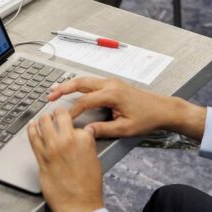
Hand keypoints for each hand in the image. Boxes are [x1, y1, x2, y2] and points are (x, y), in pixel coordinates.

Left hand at [27, 108, 103, 211]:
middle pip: (59, 115)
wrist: (79, 206)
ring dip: (42, 119)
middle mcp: (67, 140)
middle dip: (57, 113)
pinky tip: (31, 126)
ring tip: (42, 118)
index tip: (70, 124)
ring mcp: (52, 149)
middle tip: (55, 115)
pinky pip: (33, 138)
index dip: (73, 124)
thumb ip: (86, 143)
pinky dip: (31, 129)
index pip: (76, 122)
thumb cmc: (89, 187)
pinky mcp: (41, 159)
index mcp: (84, 139)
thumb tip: (81, 135)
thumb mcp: (94, 158)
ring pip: (43, 123)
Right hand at [48, 76, 204, 139]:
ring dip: (70, 85)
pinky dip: (79, 85)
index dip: (72, 111)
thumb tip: (86, 131)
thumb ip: (103, 129)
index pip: (85, 101)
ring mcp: (112, 82)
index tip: (64, 120)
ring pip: (85, 80)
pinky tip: (73, 91)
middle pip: (81, 82)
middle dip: (63, 88)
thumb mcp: (125, 128)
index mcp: (112, 94)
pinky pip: (92, 82)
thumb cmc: (147, 118)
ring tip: (55, 92)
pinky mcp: (113, 84)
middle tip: (49, 96)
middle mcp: (110, 84)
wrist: (162, 109)